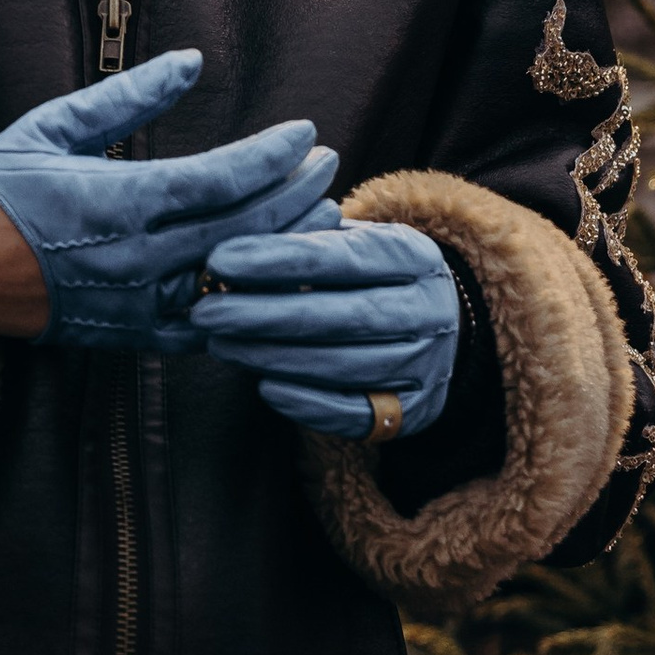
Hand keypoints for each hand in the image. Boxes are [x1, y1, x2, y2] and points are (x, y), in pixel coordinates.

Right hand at [0, 49, 337, 353]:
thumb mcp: (55, 126)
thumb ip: (128, 96)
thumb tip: (191, 61)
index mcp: (118, 200)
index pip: (221, 178)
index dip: (272, 156)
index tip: (306, 132)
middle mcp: (138, 258)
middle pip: (243, 228)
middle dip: (295, 194)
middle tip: (328, 164)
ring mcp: (140, 303)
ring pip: (236, 280)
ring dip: (286, 248)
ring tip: (321, 218)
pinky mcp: (136, 335)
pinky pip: (209, 328)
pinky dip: (250, 305)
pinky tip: (279, 281)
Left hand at [191, 219, 460, 438]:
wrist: (448, 324)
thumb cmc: (375, 274)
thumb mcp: (357, 241)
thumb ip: (307, 240)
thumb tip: (233, 246)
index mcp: (412, 254)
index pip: (340, 256)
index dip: (277, 258)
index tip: (219, 260)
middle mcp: (428, 310)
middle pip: (340, 315)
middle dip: (265, 314)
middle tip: (206, 312)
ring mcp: (427, 365)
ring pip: (344, 365)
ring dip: (276, 358)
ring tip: (221, 346)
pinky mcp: (416, 412)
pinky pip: (357, 414)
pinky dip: (309, 404)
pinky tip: (264, 388)